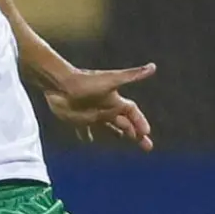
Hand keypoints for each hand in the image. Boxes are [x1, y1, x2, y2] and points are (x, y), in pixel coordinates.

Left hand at [40, 63, 156, 149]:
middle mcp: (105, 109)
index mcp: (114, 101)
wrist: (61, 84)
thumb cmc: (87, 82)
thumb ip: (132, 75)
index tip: (147, 133)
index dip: (140, 122)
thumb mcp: (112, 80)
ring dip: (115, 132)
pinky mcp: (78, 120)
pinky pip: (84, 130)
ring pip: (107, 127)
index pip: (132, 113)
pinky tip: (88, 141)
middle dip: (136, 134)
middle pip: (124, 123)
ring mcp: (92, 115)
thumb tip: (153, 66)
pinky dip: (86, 135)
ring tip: (122, 138)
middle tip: (147, 146)